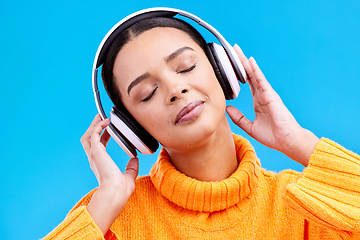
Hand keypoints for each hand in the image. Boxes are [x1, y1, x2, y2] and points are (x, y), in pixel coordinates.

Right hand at [80, 114, 138, 233]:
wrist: (115, 193)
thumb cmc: (121, 190)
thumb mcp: (129, 176)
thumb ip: (131, 168)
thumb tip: (135, 160)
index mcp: (100, 164)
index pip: (99, 146)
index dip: (103, 136)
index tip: (110, 128)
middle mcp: (95, 159)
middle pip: (89, 139)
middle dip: (94, 127)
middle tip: (101, 117)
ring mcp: (94, 155)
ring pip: (88, 136)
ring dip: (94, 125)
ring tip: (100, 115)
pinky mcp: (96, 152)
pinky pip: (93, 134)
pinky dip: (98, 126)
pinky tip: (105, 121)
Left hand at [226, 45, 318, 165]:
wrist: (286, 141)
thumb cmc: (272, 135)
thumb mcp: (250, 127)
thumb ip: (239, 118)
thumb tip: (227, 109)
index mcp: (258, 101)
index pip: (247, 83)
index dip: (239, 73)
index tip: (231, 64)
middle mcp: (262, 95)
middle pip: (250, 75)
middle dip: (241, 62)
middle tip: (233, 49)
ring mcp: (267, 94)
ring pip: (254, 74)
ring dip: (246, 62)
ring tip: (237, 51)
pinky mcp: (271, 95)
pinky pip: (261, 80)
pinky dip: (255, 70)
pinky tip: (249, 61)